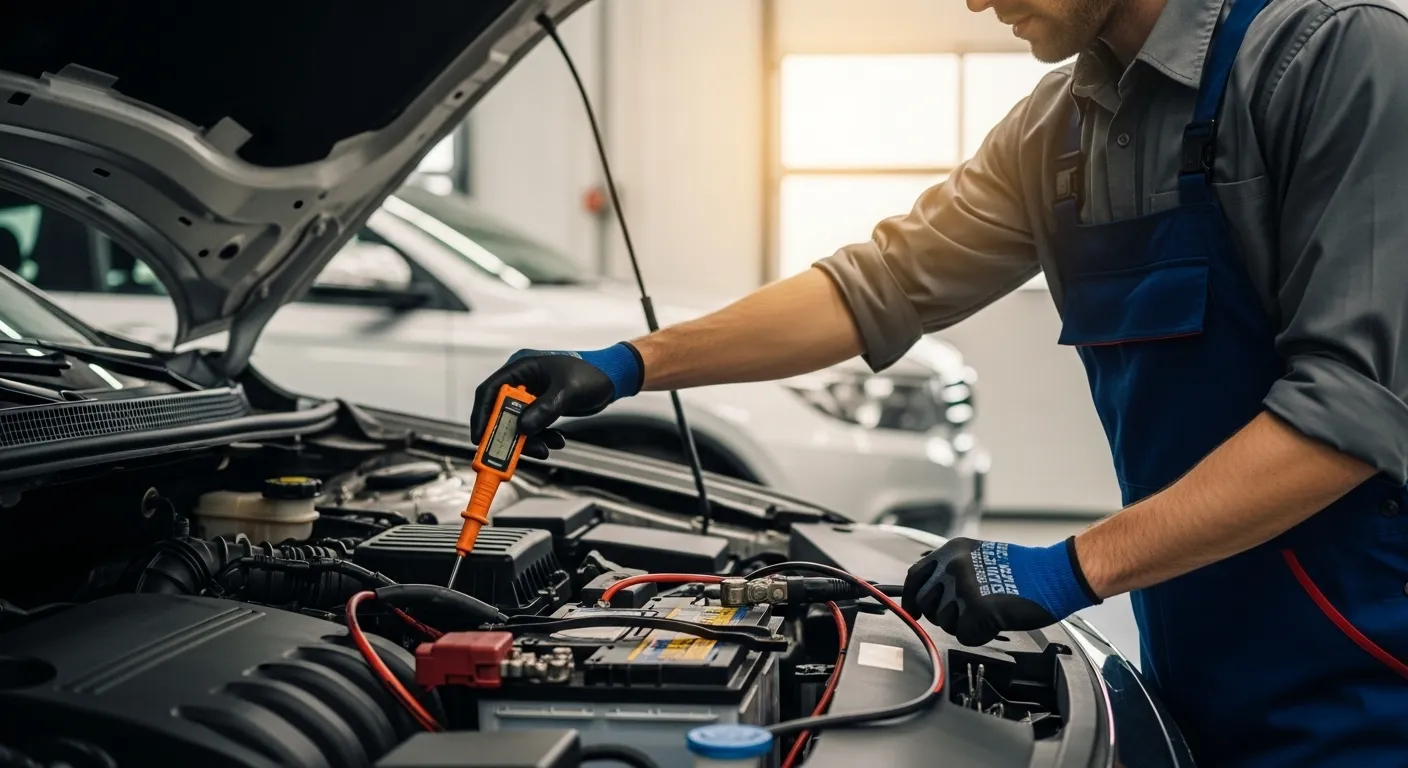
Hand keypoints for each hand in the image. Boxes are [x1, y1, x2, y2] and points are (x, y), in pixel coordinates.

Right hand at [470, 343, 643, 459]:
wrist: (614, 377)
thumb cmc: (593, 373)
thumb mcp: (568, 390)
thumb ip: (545, 408)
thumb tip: (524, 428)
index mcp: (521, 367)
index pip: (490, 391)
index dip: (482, 415)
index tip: (480, 438)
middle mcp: (523, 381)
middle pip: (502, 411)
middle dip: (510, 434)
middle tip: (514, 453)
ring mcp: (532, 395)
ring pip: (519, 423)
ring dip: (530, 440)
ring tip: (546, 449)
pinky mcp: (542, 407)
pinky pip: (534, 426)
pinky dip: (542, 437)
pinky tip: (558, 441)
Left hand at [901, 537, 1100, 645]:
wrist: (1054, 573)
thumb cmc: (1025, 569)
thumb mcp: (979, 555)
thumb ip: (953, 568)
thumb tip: (933, 588)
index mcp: (952, 550)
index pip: (915, 576)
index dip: (910, 597)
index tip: (912, 610)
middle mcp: (953, 566)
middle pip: (926, 603)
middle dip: (942, 615)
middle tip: (964, 615)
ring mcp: (963, 588)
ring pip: (944, 622)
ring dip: (964, 625)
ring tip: (987, 613)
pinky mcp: (976, 610)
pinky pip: (964, 636)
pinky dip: (979, 635)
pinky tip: (994, 623)